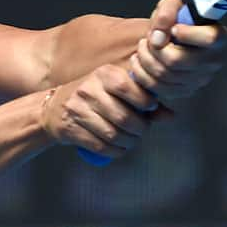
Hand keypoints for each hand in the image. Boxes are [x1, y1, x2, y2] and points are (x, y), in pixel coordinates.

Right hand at [41, 64, 158, 160]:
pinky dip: (115, 152)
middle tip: (141, 131)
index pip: (127, 87)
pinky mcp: (71, 129)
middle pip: (124, 117)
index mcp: (104, 74)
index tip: (149, 109)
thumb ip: (145, 100)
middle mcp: (89, 89)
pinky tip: (119, 148)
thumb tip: (171, 116)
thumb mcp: (117, 90)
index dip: (144, 102)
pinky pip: (100, 147)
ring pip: (113, 135)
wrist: (55, 107)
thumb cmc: (96, 96)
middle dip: (139, 129)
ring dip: (128, 143)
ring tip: (130, 140)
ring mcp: (78, 109)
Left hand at [128, 0, 226, 99]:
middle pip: (177, 60)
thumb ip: (167, 11)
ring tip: (143, 46)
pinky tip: (140, 60)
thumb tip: (160, 35)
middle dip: (154, 47)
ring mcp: (199, 79)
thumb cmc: (174, 22)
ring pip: (164, 74)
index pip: (210, 38)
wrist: (167, 39)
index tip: (174, 29)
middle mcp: (213, 61)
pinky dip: (141, 72)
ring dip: (145, 58)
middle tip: (149, 38)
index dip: (187, 34)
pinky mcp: (184, 91)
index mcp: (218, 37)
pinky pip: (157, 87)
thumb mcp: (171, 6)